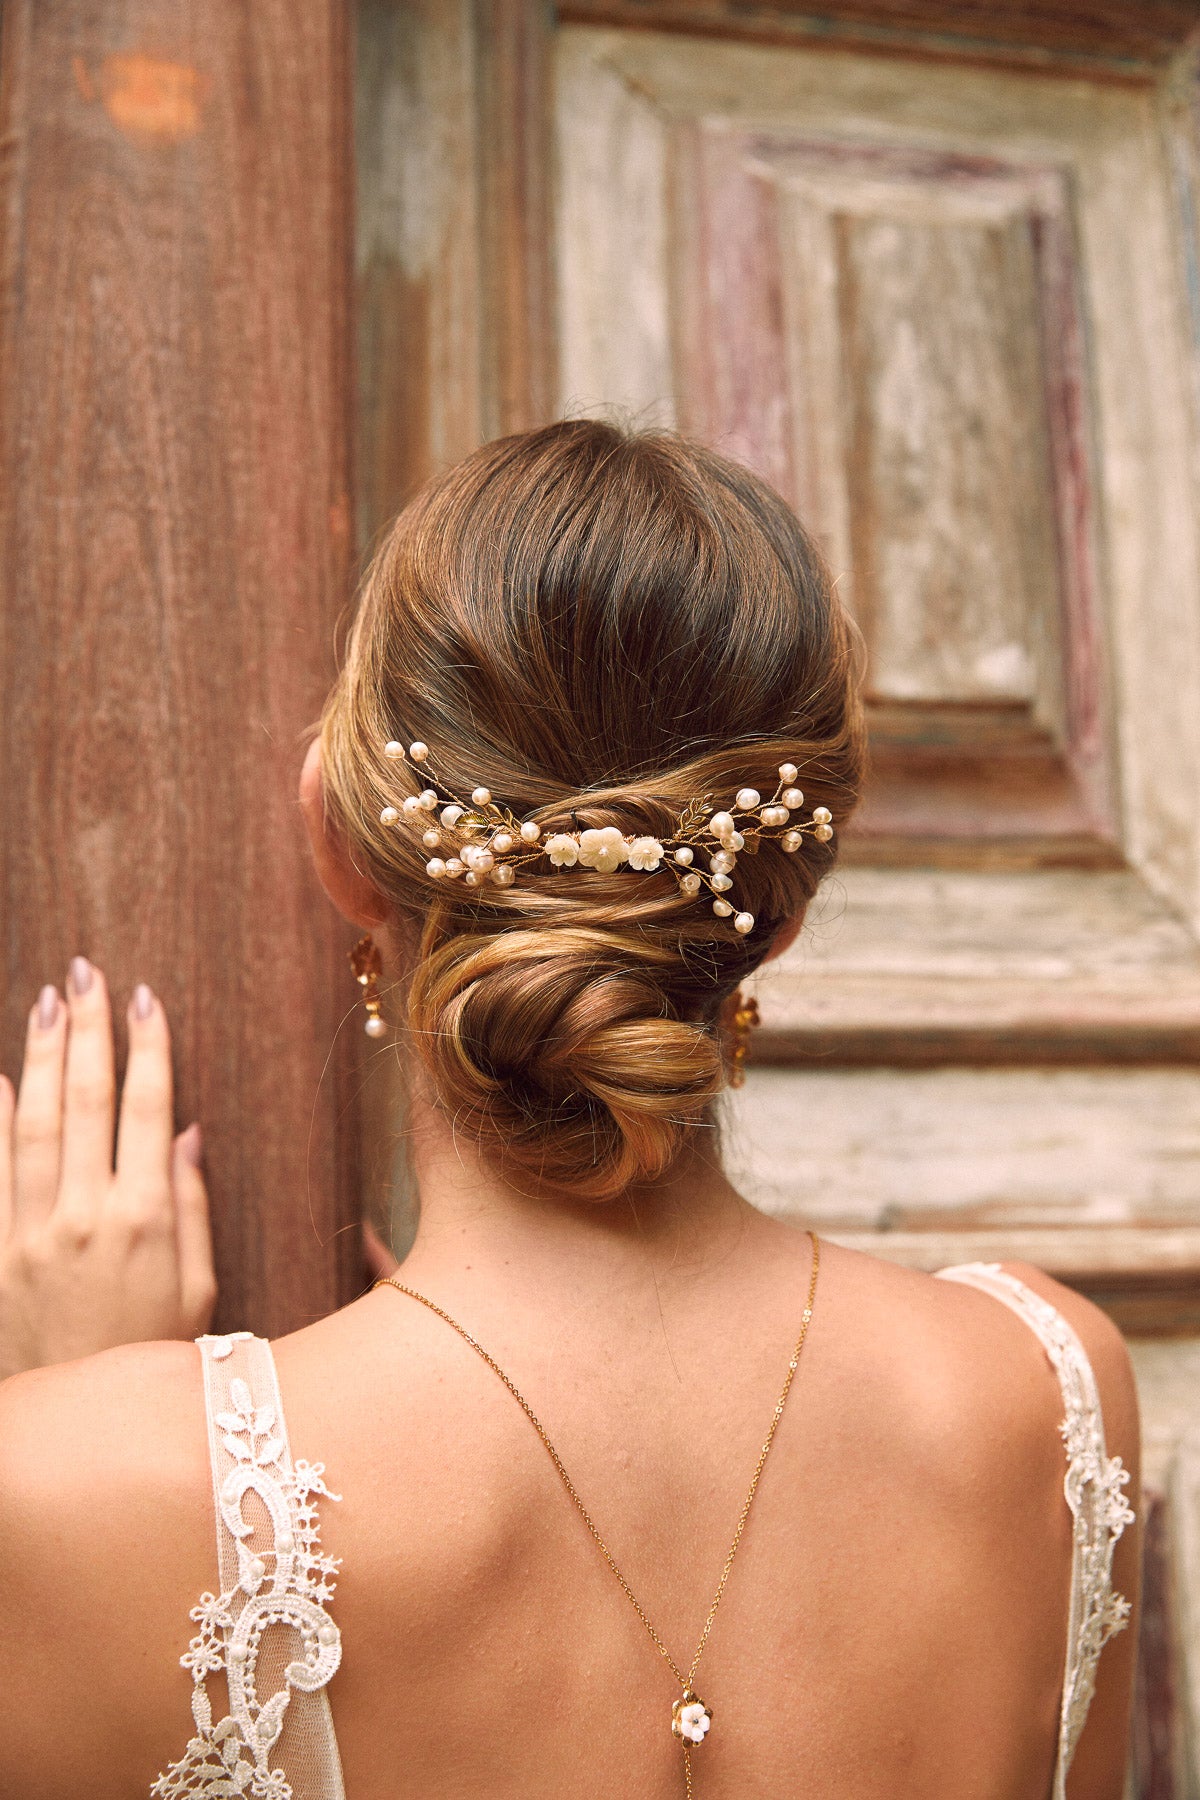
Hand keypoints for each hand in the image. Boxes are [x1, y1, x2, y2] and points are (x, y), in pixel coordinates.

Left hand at [0, 958, 216, 1379]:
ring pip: (33, 1123)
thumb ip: (193, 1207)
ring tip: (45, 1000)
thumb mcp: (197, 1291)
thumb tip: (191, 1135)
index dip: (148, 1049)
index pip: (149, 1109)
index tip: (146, 998)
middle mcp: (86, 1217)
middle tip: (87, 972)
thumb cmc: (150, 1360)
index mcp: (148, 1221)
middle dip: (87, 1029)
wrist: (69, 1432)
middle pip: (86, 1100)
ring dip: (39, 1055)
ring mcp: (31, 1234)